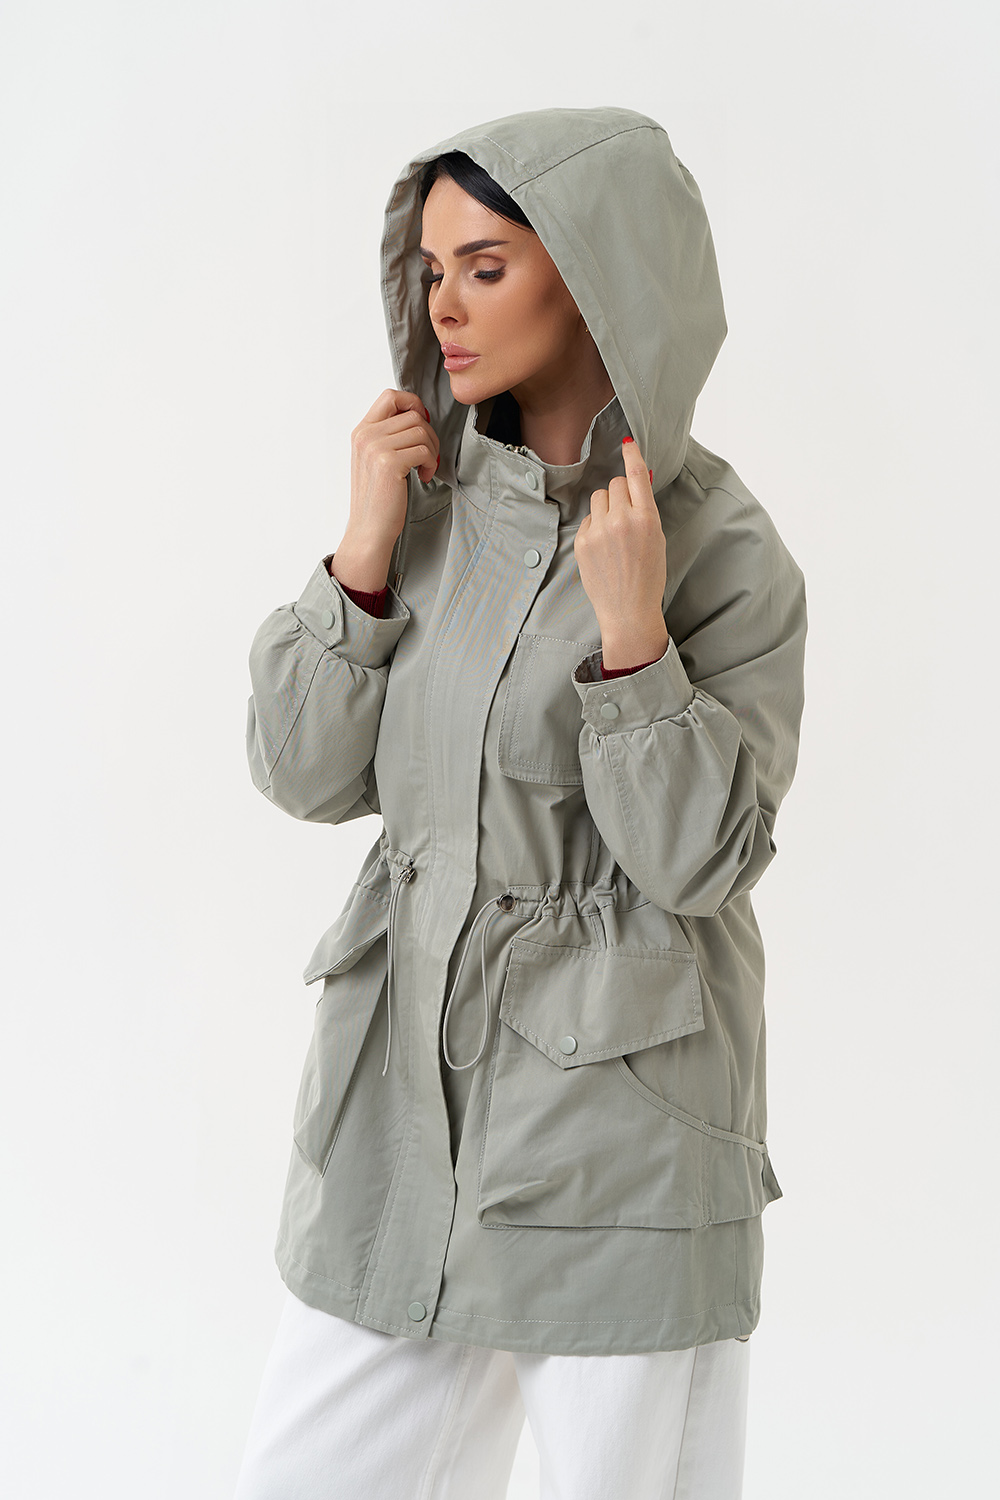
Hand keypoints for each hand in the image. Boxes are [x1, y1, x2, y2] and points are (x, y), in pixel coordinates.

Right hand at [346, 388, 439, 553]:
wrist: (369, 529)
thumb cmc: (378, 498)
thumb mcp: (376, 459)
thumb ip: (390, 435)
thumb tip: (418, 418)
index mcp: (361, 431)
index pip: (391, 396)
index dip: (413, 404)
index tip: (422, 424)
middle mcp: (365, 436)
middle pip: (412, 415)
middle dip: (429, 435)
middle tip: (428, 456)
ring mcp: (375, 448)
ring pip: (421, 431)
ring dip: (432, 450)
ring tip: (424, 468)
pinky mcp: (389, 463)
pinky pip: (424, 450)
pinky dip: (431, 463)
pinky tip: (424, 476)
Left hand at [574, 436, 668, 655]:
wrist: (629, 611)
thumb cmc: (648, 577)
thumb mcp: (657, 539)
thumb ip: (646, 509)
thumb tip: (639, 480)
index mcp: (646, 518)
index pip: (636, 474)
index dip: (632, 455)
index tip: (627, 442)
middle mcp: (621, 520)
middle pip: (615, 484)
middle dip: (621, 494)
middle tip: (627, 514)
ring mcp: (599, 531)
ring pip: (598, 497)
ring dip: (606, 507)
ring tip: (614, 532)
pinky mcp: (582, 542)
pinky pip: (588, 518)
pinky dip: (595, 526)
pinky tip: (603, 547)